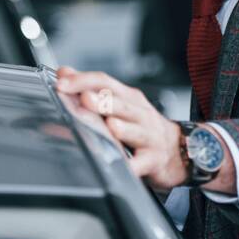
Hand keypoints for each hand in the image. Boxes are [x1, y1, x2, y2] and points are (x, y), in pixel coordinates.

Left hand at [55, 66, 188, 190]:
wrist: (176, 149)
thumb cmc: (142, 126)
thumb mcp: (121, 102)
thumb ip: (92, 88)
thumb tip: (64, 73)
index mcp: (129, 98)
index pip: (105, 82)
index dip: (83, 81)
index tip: (62, 84)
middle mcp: (140, 114)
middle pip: (120, 104)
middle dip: (102, 101)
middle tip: (84, 99)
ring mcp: (148, 136)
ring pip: (134, 131)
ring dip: (121, 129)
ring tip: (110, 126)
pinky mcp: (153, 159)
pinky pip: (141, 163)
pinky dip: (132, 165)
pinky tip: (122, 165)